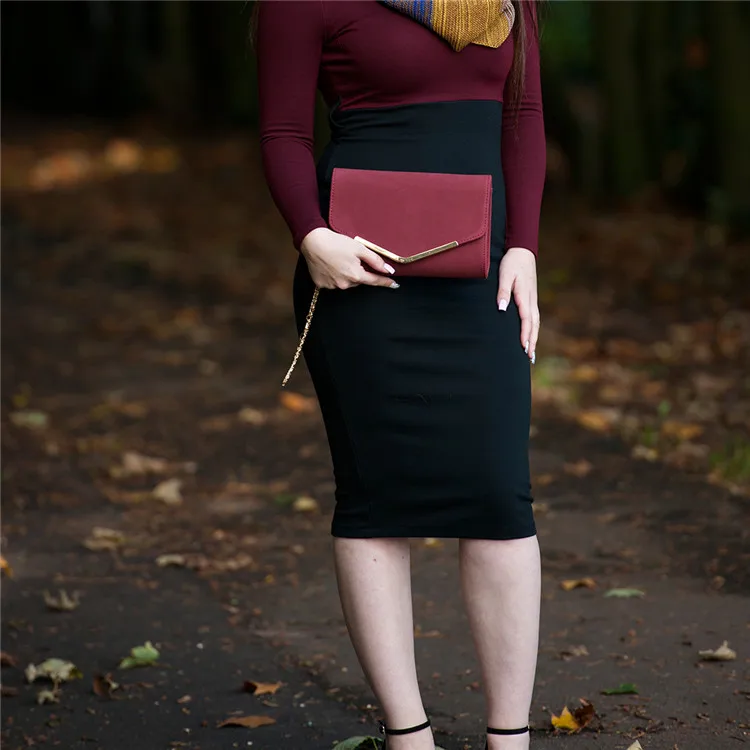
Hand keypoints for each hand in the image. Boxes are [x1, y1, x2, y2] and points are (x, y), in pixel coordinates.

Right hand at [300, 228, 399, 289]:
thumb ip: (375, 260)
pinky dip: (335, 275)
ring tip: (340, 260)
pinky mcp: (322, 285)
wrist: (312, 241)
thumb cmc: (336, 242)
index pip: (374, 281)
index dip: (385, 282)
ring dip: (347, 274)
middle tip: (353, 259)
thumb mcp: (359, 248)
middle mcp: (344, 284)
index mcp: (355, 275)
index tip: (394, 285)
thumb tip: (388, 270)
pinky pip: (334, 282)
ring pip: (347, 282)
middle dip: (360, 272)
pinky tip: (331, 265)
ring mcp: (332, 286)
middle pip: (359, 280)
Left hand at [497, 247, 538, 363]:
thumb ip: (503, 292)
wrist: (522, 251)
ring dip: (534, 338)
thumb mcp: (504, 275)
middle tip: (529, 357)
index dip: (525, 334)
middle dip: (532, 341)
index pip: (526, 319)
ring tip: (531, 353)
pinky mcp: (532, 298)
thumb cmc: (511, 263)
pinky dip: (534, 329)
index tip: (523, 347)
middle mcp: (531, 300)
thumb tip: (502, 309)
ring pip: (535, 323)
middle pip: (533, 325)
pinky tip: (532, 336)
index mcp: (524, 296)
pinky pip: (534, 318)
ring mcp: (533, 300)